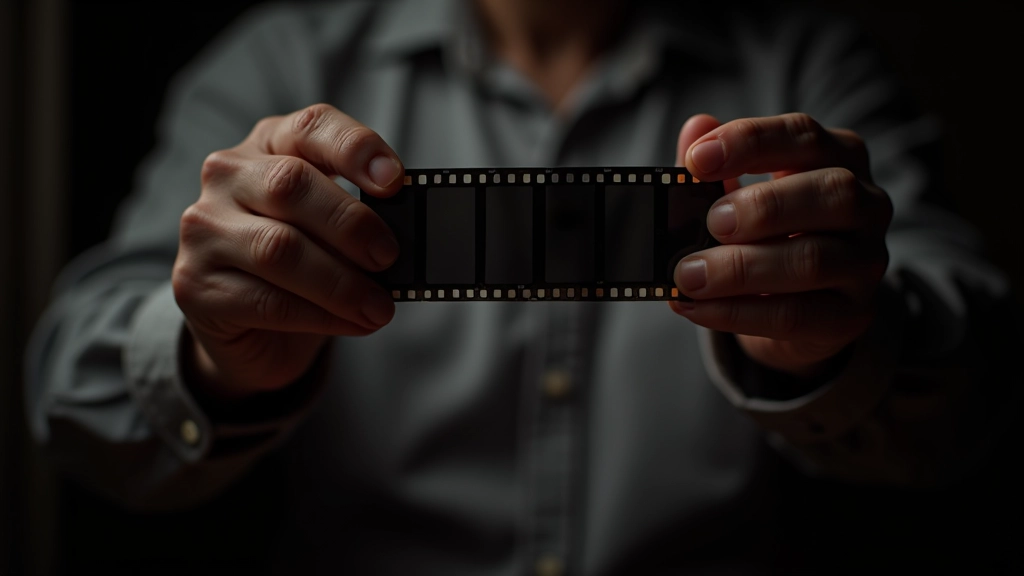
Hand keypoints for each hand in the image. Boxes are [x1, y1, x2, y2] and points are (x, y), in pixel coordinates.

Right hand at [172, 104, 402, 397]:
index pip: (311, 127)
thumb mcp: (332, 227)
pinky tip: (354, 323)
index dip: (355, 148)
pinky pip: (267, 300)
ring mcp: (204, 229)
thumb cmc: (303, 262)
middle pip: (291, 185)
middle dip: (350, 224)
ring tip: (379, 306)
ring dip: (341, 282)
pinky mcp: (196, 285)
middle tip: (389, 257)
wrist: (249, 327)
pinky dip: (321, 315)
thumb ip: (360, 218)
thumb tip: (405, 235)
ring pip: (277, 248)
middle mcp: (228, 176)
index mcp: (270, 143)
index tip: (394, 180)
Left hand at [671, 113, 892, 377]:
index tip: (697, 159)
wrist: (799, 304)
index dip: (750, 142)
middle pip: (831, 193)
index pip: (804, 136)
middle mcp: (866, 205)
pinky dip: (738, 313)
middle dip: (763, 207)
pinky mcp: (851, 315)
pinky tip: (696, 307)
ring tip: (689, 275)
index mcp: (840, 157)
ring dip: (742, 268)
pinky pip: (796, 315)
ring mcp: (866, 262)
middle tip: (712, 222)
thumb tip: (694, 128)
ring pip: (814, 260)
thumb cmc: (767, 233)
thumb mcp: (738, 193)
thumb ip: (714, 165)